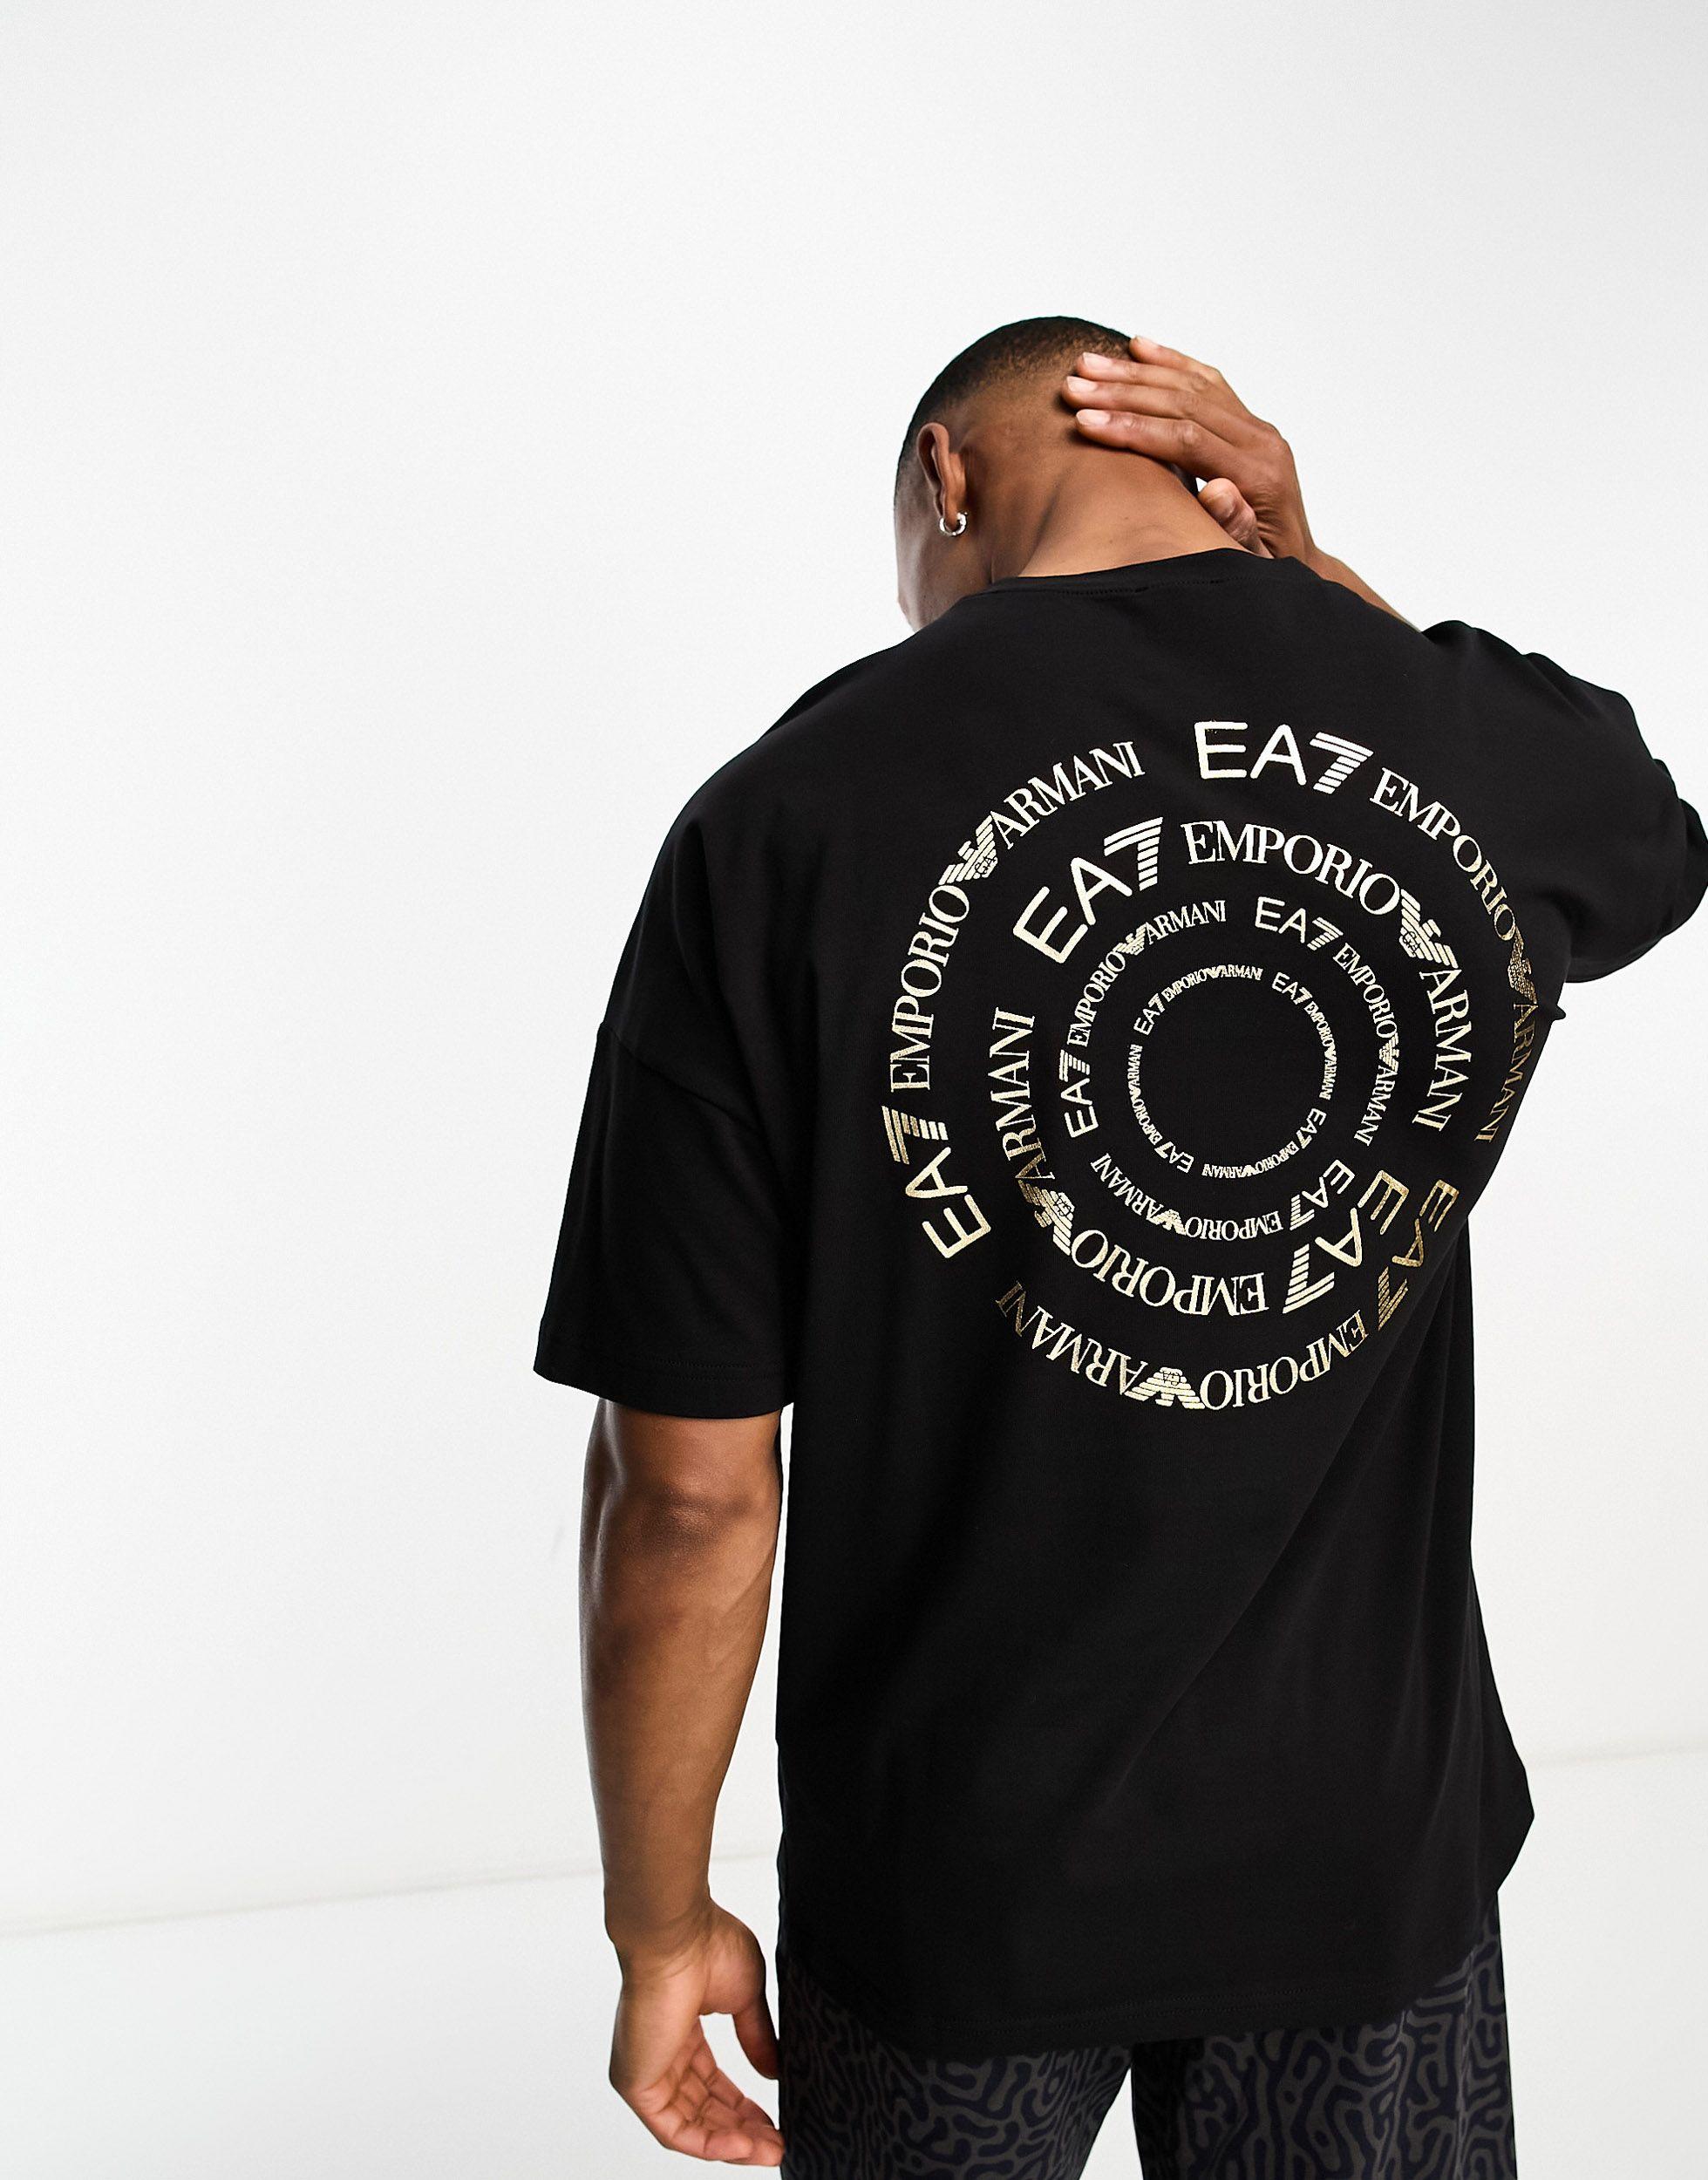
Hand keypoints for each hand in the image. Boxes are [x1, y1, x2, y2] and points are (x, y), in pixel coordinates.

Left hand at [609, 1904, 783, 2164]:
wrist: (677, 1933)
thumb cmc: (706, 1944)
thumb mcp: (746, 1996)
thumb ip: (757, 2037)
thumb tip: (774, 2071)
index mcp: (681, 2027)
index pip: (710, 2081)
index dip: (742, 2106)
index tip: (772, 2121)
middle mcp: (660, 2051)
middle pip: (702, 2108)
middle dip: (742, 2130)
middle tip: (776, 2143)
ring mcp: (645, 2069)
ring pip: (690, 2124)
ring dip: (732, 2144)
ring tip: (769, 2149)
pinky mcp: (635, 2083)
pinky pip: (672, 2129)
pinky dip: (709, 2142)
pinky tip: (742, 2145)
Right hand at [1063, 337, 1312, 564]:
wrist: (1299, 561)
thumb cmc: (1267, 569)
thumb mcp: (1252, 564)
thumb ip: (1238, 529)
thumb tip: (1221, 492)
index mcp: (1258, 477)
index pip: (1186, 440)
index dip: (1132, 429)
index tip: (1083, 422)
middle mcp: (1262, 443)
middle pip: (1184, 403)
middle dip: (1122, 394)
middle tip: (1073, 385)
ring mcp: (1257, 429)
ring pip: (1191, 385)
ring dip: (1135, 372)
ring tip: (1086, 364)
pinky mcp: (1249, 424)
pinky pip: (1207, 382)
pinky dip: (1171, 362)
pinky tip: (1138, 347)